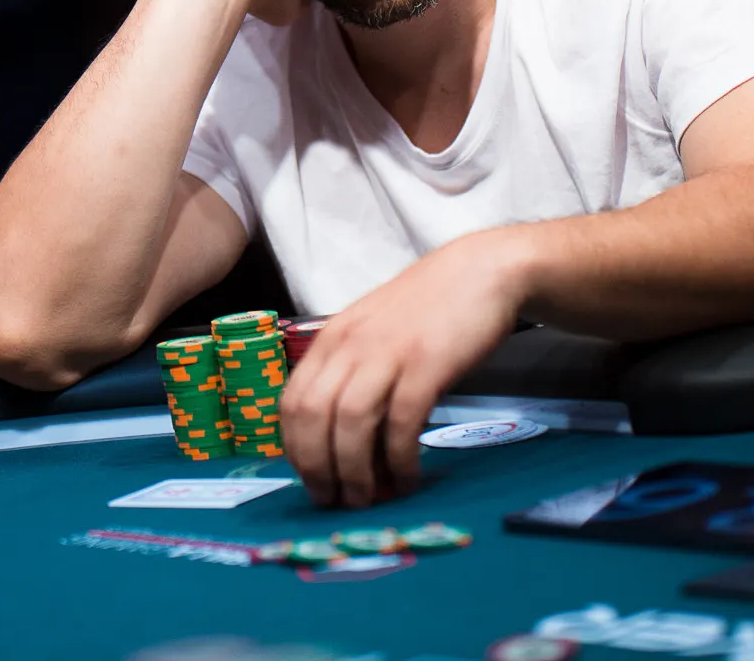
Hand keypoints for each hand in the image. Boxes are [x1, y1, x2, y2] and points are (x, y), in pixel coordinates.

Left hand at [279, 230, 527, 507]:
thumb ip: (352, 370)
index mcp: (332, 338)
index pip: (291, 403)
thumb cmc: (428, 307)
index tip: (313, 480)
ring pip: (350, 424)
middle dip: (318, 469)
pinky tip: (408, 477)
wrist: (481, 271)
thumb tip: (339, 434)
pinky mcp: (426, 364)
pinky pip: (401, 423)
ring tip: (370, 498)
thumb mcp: (374, 331)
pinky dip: (399, 459)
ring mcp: (387, 352)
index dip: (296, 451)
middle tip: (336, 501)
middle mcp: (350, 344)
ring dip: (355, 472)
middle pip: (312, 417)